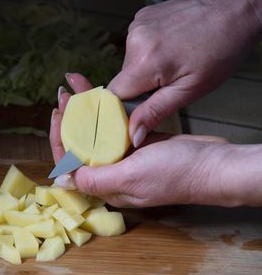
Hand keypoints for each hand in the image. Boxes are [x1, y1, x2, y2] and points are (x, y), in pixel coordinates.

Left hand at [50, 73, 230, 207]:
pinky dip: (105, 112)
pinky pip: (114, 128)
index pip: (71, 164)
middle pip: (81, 146)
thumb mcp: (131, 176)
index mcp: (106, 185)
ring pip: (96, 134)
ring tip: (75, 88)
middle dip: (69, 120)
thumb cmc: (177, 173)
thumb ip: (95, 178)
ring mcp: (125, 159)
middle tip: (64, 95)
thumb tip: (61, 180)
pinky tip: (98, 96)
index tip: (58, 114)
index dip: (60, 139)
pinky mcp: (138, 145)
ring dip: (85, 112)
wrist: (216, 164)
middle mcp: (111, 174)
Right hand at [108, 0, 261, 146]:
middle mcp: (135, 40)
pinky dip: (149, 51)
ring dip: (146, 69)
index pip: (114, 96)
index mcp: (145, 62)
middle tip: (168, 83)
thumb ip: (155, 112)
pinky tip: (170, 47)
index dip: (124, 108)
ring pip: (130, 63)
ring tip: (174, 62)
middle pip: (123, 79)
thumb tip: (132, 134)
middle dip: (140, 87)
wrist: (235, 11)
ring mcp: (137, 26)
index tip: (141, 111)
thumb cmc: (222, 50)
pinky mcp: (142, 17)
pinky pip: (136, 45)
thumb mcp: (190, 90)